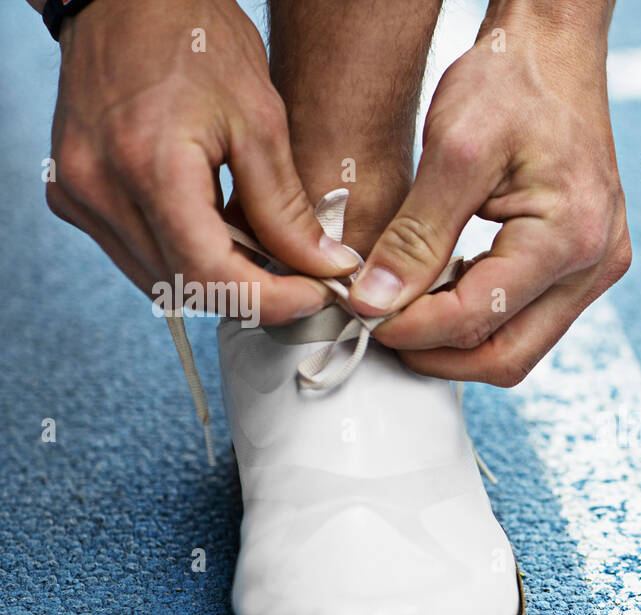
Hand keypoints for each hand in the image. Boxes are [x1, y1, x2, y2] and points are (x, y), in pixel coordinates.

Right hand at [44, 0, 358, 320]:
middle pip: (184, 287)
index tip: (314, 294)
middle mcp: (99, 188)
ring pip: (158, 280)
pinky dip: (183, 257)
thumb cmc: (195, 40)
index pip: (210, 276)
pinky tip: (218, 235)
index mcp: (148, 166)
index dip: (270, 300)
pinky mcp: (71, 194)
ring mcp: (77, 194)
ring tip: (265, 256)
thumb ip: (286, 207)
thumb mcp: (260, 120)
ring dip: (217, 280)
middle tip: (301, 280)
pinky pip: (135, 254)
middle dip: (250, 295)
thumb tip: (323, 268)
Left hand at [354, 7, 631, 386]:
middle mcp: (595, 265)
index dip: (410, 327)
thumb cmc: (510, 81)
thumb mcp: (452, 150)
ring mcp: (598, 269)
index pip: (477, 318)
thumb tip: (374, 303)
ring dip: (458, 341)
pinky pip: (532, 318)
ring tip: (404, 308)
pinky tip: (443, 288)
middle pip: (506, 357)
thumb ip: (415, 236)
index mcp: (568, 238)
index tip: (359, 313)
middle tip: (379, 329)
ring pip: (520, 346)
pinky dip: (482, 317)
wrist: (555, 49)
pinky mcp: (589, 265)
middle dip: (436, 354)